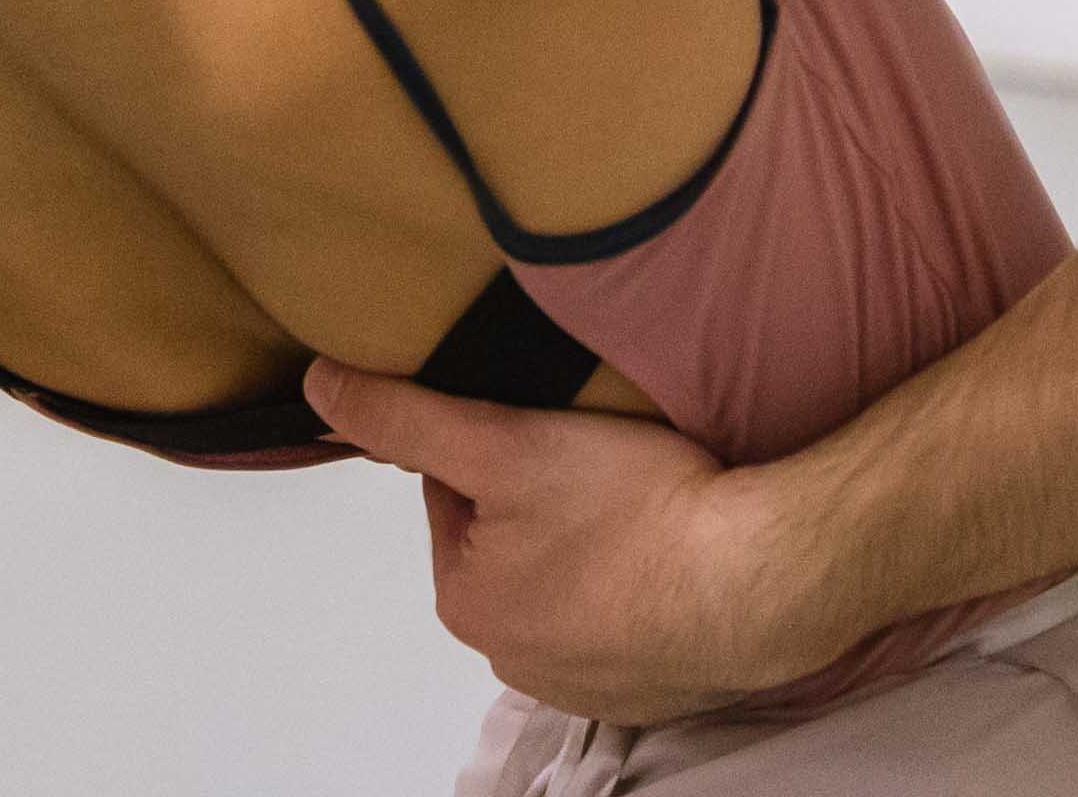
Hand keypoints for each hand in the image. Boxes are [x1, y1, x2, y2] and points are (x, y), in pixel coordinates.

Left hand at [310, 363, 852, 727]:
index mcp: (466, 599)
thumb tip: (321, 392)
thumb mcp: (508, 442)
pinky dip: (639, 584)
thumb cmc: (639, 514)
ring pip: (568, 579)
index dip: (501, 443)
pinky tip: (667, 550)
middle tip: (602, 459)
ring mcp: (582, 679)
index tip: (552, 426)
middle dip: (545, 497)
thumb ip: (408, 417)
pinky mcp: (646, 685)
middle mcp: (511, 656)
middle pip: (511, 540)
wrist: (756, 580)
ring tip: (642, 500)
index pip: (455, 495)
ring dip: (593, 541)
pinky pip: (624, 617)